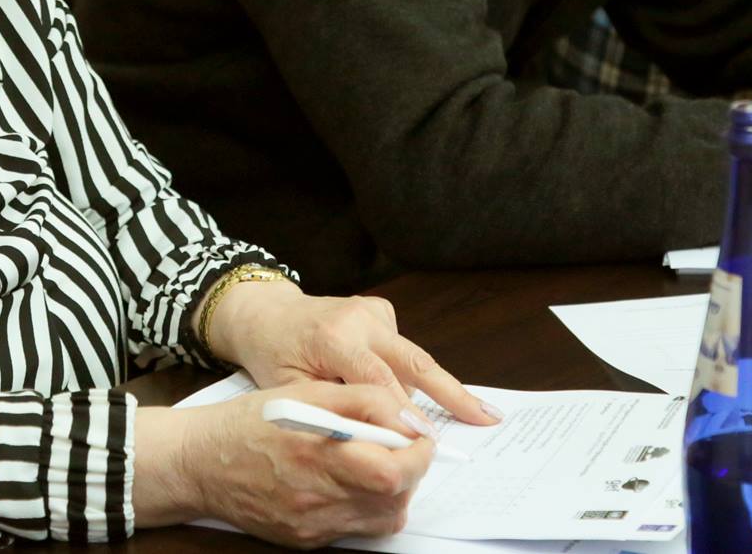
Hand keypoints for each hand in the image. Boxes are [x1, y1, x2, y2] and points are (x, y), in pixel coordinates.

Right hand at [132, 382, 433, 545]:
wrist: (199, 463)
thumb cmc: (248, 421)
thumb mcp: (306, 391)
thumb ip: (364, 400)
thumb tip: (409, 418)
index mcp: (319, 457)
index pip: (394, 471)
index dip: (418, 453)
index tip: (417, 436)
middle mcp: (318, 501)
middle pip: (395, 501)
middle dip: (410, 472)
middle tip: (398, 447)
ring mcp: (313, 527)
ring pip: (382, 520)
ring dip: (391, 492)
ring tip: (371, 463)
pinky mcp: (306, 541)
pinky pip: (355, 530)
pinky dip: (364, 506)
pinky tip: (344, 481)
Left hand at [205, 278, 497, 425]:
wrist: (266, 314)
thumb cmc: (273, 355)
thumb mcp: (289, 390)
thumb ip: (330, 410)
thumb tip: (372, 439)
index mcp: (332, 337)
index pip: (377, 381)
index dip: (402, 413)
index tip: (424, 440)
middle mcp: (358, 318)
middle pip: (414, 361)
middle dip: (451, 393)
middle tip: (485, 417)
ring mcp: (372, 311)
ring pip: (413, 357)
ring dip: (440, 388)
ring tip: (479, 411)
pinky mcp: (380, 310)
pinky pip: (402, 349)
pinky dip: (409, 373)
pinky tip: (409, 387)